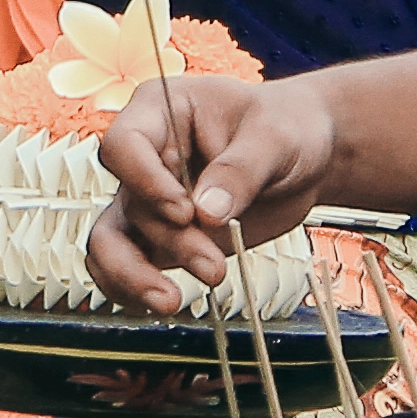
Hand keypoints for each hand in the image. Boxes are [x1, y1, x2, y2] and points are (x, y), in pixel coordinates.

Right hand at [92, 72, 337, 308]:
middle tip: (213, 266)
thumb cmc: (288, 127)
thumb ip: (240, 170)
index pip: (124, 145)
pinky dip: (130, 290)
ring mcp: (149, 200)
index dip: (144, 181)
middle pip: (129, 203)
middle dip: (169, 241)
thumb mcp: (275, 137)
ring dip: (136, 275)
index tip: (185, 211)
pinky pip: (125, 266)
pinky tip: (160, 305)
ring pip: (110, 241)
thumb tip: (207, 213)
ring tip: (172, 303)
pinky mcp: (161, 238)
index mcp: (160, 111)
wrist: (306, 156)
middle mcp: (145, 157)